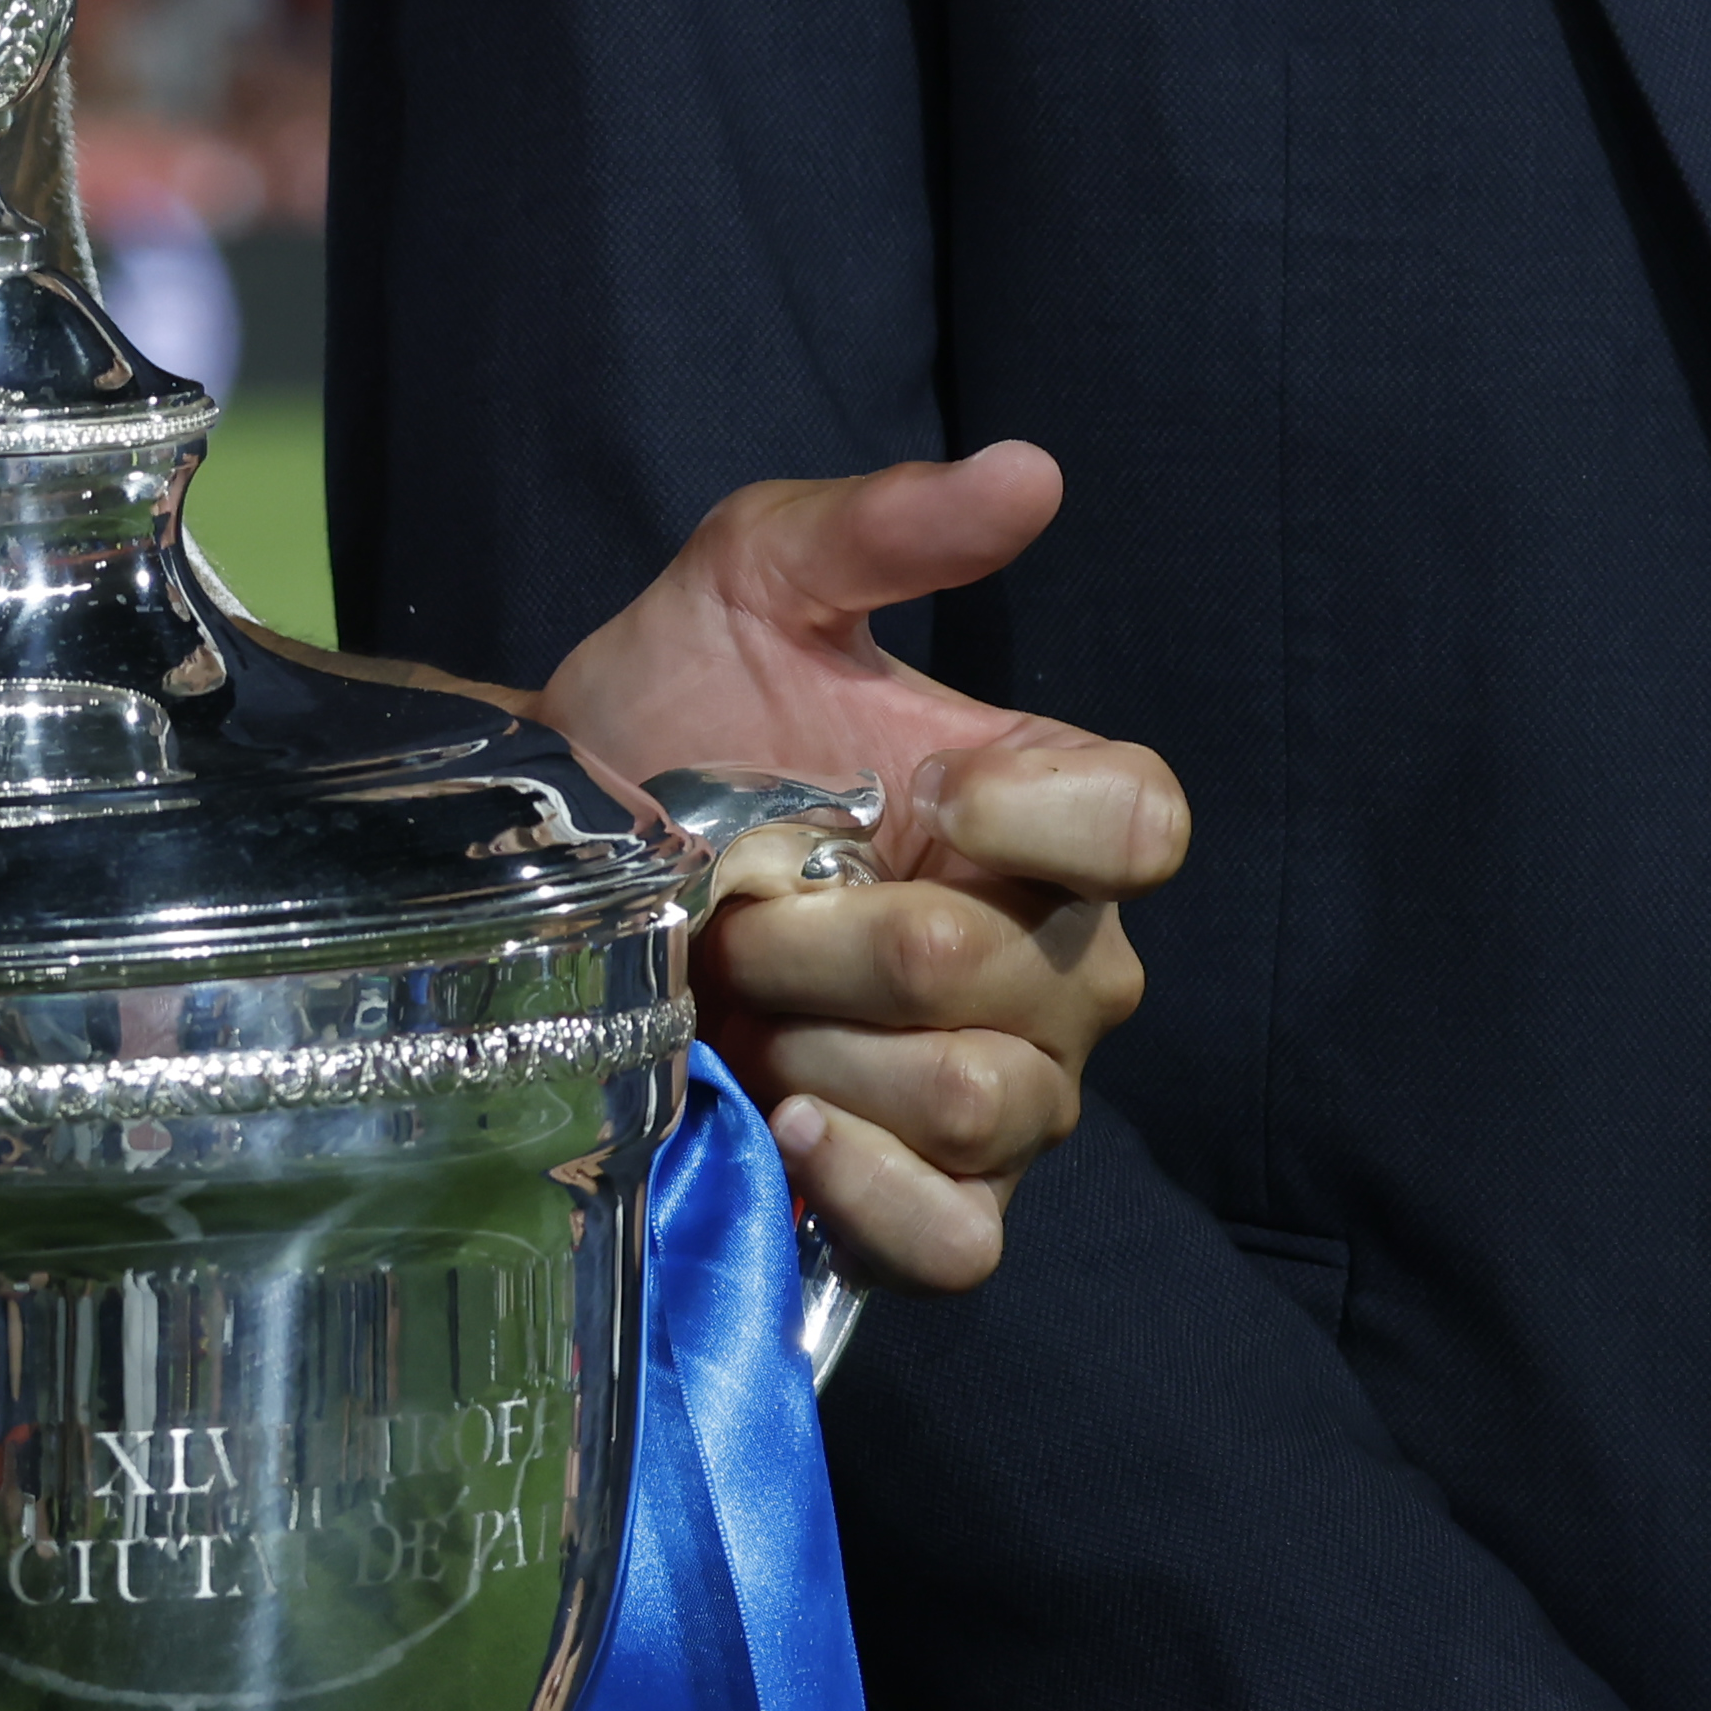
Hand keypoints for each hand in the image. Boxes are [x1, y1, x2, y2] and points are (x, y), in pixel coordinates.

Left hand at [548, 442, 1188, 1284]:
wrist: (562, 858)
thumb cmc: (677, 712)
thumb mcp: (753, 582)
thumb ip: (885, 526)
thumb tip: (1027, 470)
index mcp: (1054, 817)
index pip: (1148, 826)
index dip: (1038, 816)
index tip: (921, 789)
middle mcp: (1061, 968)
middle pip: (1011, 979)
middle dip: (836, 938)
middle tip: (741, 903)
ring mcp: (1011, 1097)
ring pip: (982, 1103)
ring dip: (826, 1049)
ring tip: (744, 1001)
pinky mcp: (938, 1209)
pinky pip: (965, 1240)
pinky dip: (877, 1193)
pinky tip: (788, 1129)